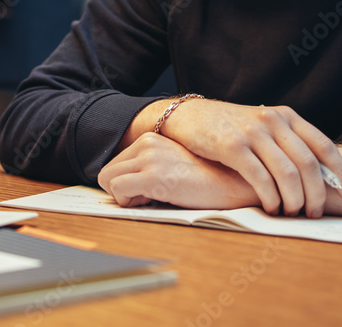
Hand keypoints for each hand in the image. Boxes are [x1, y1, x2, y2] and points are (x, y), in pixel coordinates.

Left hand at [99, 132, 258, 208]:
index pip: (116, 164)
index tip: (149, 191)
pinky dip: (129, 203)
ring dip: (126, 197)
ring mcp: (149, 158)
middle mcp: (147, 143)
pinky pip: (118, 190)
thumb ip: (150, 166)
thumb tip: (123, 185)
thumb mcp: (173, 164)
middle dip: (123, 190)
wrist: (233, 182)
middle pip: (107, 172)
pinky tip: (156, 201)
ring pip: (108, 181)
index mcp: (150, 139)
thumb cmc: (205, 179)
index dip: (127, 183)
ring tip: (155, 198)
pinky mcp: (153, 176)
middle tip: (150, 197)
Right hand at [158, 101, 341, 216]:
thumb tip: (318, 178)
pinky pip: (260, 178)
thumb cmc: (228, 127)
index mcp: (286, 116)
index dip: (341, 173)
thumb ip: (287, 144)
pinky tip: (270, 208)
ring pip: (287, 174)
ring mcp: (253, 132)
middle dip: (317, 194)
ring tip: (292, 214)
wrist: (188, 116)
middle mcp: (273, 120)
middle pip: (308, 164)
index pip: (323, 145)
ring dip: (294, 200)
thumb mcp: (263, 126)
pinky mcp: (232, 146)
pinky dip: (270, 198)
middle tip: (315, 213)